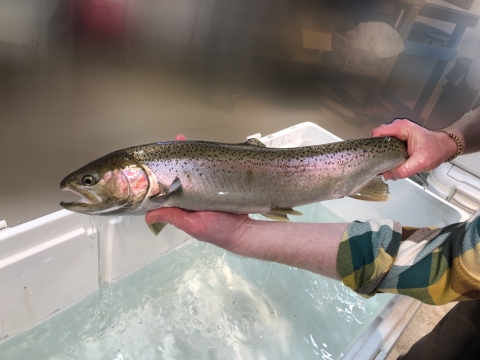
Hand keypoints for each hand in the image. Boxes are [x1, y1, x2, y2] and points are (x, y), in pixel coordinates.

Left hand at [147, 133, 252, 248]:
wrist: (244, 231)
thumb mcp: (192, 224)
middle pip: (183, 175)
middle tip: (177, 141)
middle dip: (178, 158)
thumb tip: (148, 217)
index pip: (170, 186)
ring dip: (192, 157)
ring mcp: (208, 190)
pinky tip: (206, 150)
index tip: (160, 158)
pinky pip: (212, 172)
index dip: (164, 173)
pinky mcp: (221, 186)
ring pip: (197, 171)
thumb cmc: (217, 231)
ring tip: (186, 140)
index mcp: (183, 204)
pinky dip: (208, 162)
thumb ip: (173, 217)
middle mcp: (194, 195)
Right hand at [371, 119, 457, 179]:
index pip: (377, 133)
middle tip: (384, 164)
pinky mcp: (398, 138)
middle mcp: (397, 127)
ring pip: (381, 142)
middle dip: (379, 152)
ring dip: (383, 154)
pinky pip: (386, 145)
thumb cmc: (435, 150)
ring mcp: (397, 132)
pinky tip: (393, 161)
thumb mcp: (420, 163)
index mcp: (401, 128)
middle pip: (377, 138)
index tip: (376, 157)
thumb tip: (387, 175)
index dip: (374, 145)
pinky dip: (387, 154)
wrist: (444, 147)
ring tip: (390, 163)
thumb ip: (403, 170)